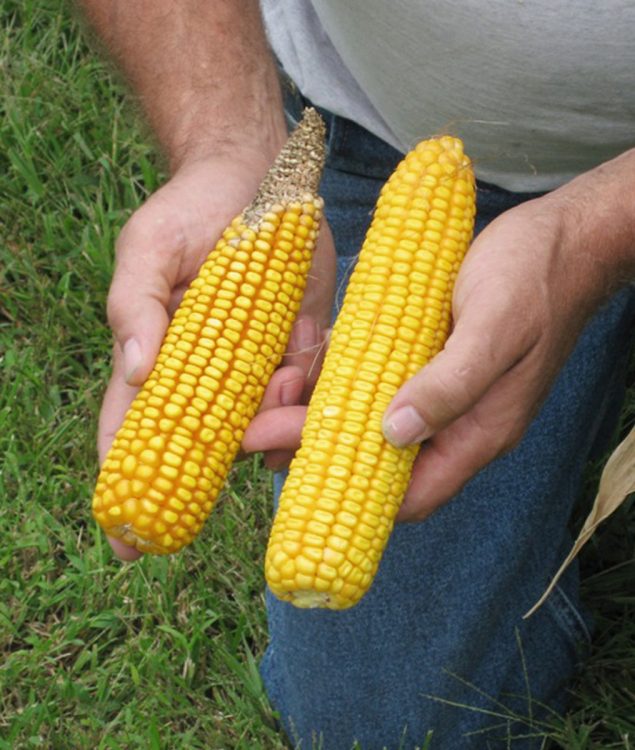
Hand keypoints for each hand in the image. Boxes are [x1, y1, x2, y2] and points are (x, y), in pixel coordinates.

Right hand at [98, 154, 334, 559]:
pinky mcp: (303, 348)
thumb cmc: (191, 210)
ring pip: (270, 426)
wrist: (263, 178)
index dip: (127, 488)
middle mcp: (210, 377)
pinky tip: (311, 357)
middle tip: (261, 431)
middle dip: (238, 449)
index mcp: (161, 360)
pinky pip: (313, 392)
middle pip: (214, 444)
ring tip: (290, 380)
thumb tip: (136, 374)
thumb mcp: (149, 248)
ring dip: (285, 422)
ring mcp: (259, 367)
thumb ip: (136, 308)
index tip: (129, 543)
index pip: (134, 433)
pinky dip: (317, 390)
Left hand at [245, 150, 634, 523]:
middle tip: (262, 434)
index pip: (413, 494)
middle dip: (319, 452)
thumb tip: (394, 433)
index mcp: (479, 431)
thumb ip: (450, 384)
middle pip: (380, 462)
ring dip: (322, 417)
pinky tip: (308, 371)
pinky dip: (340, 383)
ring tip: (275, 401)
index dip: (354, 499)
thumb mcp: (494, 328)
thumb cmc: (532, 277)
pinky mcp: (427, 361)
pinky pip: (377, 384)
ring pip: (371, 424)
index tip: (297, 474)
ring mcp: (438, 392)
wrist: (558, 237)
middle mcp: (454, 423)